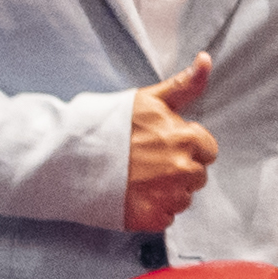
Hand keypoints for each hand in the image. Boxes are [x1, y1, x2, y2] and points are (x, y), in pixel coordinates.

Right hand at [122, 52, 217, 235]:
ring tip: (137, 179)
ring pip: (183, 198)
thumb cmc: (108, 124)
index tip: (163, 145)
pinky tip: (132, 195)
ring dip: (167, 192)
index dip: (186, 147)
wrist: (69, 156)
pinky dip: (153, 210)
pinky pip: (166, 217)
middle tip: (147, 162)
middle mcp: (182, 169)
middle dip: (178, 169)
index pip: (207, 149)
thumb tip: (207, 60)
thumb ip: (183, 85)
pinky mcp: (152, 218)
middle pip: (197, 175)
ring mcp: (168, 196)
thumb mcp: (147, 99)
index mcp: (186, 139)